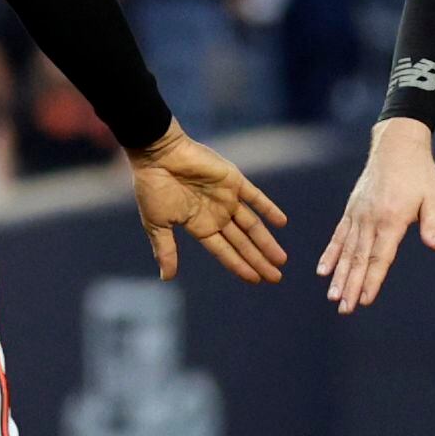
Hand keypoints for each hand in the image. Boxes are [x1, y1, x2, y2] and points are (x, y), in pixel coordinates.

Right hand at [128, 125, 287, 283]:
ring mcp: (226, 198)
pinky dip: (268, 208)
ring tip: (281, 259)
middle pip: (243, 242)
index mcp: (199, 226)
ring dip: (267, 241)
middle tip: (276, 277)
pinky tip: (281, 222)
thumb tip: (166, 278)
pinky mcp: (233, 180)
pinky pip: (256, 197)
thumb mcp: (157, 224)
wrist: (157, 155)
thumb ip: (166, 250)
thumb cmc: (153, 188)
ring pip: (252, 224)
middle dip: (259, 260)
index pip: (225, 251)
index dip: (240, 266)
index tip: (256, 280)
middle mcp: (216, 214)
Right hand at [315, 119, 434, 314]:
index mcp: (391, 220)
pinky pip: (339, 236)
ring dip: (339, 275)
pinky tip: (323, 271)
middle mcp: (370, 220)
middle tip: (344, 308)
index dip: (372, 280)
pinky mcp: (352, 210)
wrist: (396, 145)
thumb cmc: (420, 173)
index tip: (365, 300)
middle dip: (351, 286)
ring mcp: (358, 215)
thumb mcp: (433, 197)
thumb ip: (432, 225)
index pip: (380, 257)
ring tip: (332, 296)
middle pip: (359, 259)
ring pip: (346, 251)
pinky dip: (330, 254)